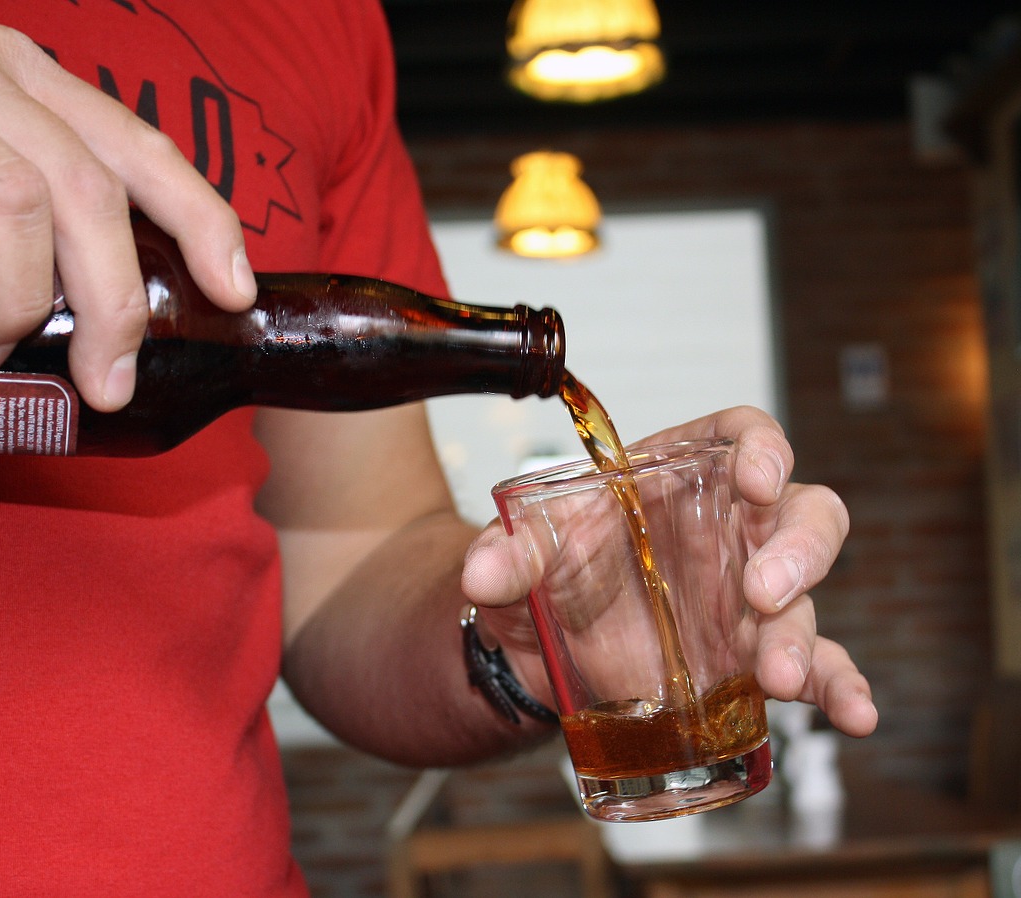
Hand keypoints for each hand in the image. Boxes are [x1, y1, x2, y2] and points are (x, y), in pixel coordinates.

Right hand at [0, 25, 256, 409]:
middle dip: (116, 299)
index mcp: (12, 70)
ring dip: (16, 307)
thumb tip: (116, 307)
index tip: (232, 293)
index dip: (198, 218)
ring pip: (9, 210)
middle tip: (111, 376)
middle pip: (83, 187)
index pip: (132, 141)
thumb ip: (32, 191)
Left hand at [462, 405, 877, 738]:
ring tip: (774, 675)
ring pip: (806, 598)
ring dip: (799, 635)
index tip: (755, 478)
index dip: (763, 449)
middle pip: (801, 514)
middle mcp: (728, 529)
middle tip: (762, 591)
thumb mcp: (518, 556)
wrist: (538, 646)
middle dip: (798, 550)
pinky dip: (839, 687)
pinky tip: (854, 713)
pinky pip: (814, 665)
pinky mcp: (749, 655)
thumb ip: (506, 554)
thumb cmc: (544, 573)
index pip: (741, 436)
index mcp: (679, 476)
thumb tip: (481, 571)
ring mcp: (746, 594)